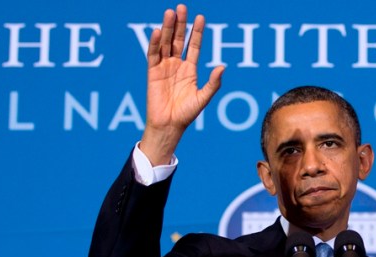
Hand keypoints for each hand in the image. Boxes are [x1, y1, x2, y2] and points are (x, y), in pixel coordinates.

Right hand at [139, 4, 224, 164]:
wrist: (169, 126)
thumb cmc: (187, 114)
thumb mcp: (203, 97)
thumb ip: (213, 83)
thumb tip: (223, 66)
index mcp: (190, 69)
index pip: (193, 45)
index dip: (196, 32)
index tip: (200, 17)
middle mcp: (177, 65)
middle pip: (179, 40)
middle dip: (181, 24)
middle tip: (182, 7)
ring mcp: (164, 67)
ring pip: (166, 43)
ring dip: (168, 28)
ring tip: (170, 13)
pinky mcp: (153, 72)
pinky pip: (153, 55)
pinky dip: (155, 43)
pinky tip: (158, 31)